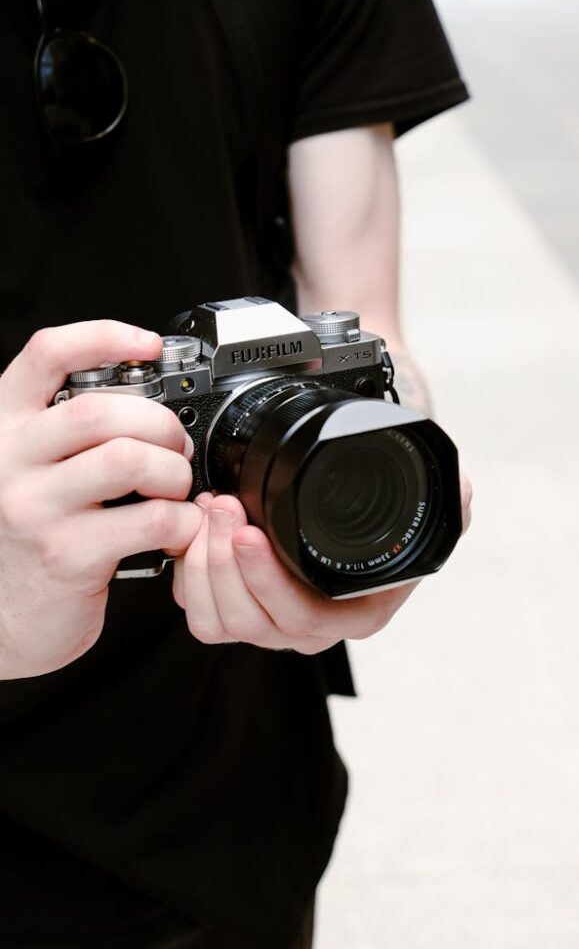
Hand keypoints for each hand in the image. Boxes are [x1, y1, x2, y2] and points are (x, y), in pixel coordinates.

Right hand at [0, 321, 202, 679]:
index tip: (148, 344)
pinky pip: (150, 519)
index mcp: (7, 427)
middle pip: (102, 409)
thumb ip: (68, 433)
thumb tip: (147, 399)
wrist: (6, 618)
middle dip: (160, 423)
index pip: (46, 355)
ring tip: (174, 489)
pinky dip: (182, 521)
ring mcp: (35, 508)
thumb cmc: (33, 537)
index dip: (103, 337)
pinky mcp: (67, 555)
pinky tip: (177, 529)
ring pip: (128, 458)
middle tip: (174, 447)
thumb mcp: (33, 470)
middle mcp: (11, 460)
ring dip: (172, 471)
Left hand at [174, 475, 471, 652]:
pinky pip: (199, 611)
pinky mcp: (236, 609)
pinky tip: (196, 530)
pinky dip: (187, 572)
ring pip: (216, 621)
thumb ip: (447, 504)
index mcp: (353, 614)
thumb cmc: (390, 522)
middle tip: (220, 504)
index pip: (302, 616)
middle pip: (248, 622)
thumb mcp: (427, 512)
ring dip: (203, 565)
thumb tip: (460, 492)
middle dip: (223, 560)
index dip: (268, 579)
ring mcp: (269, 623)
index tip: (249, 531)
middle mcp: (308, 629)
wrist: (364, 525)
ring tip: (208, 511)